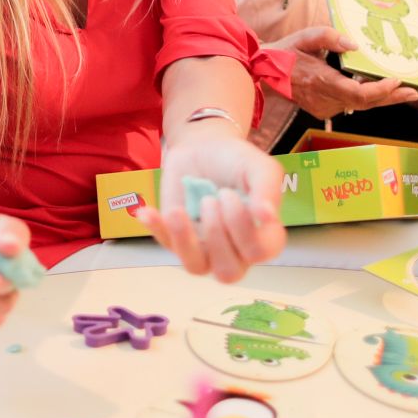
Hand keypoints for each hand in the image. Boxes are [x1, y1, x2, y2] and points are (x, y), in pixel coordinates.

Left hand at [139, 123, 286, 283]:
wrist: (203, 146)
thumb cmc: (236, 161)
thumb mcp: (259, 167)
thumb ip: (268, 189)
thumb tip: (267, 216)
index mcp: (261, 236)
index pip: (259, 253)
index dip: (244, 229)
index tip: (230, 194)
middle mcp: (235, 250)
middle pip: (229, 271)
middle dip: (217, 236)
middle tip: (210, 199)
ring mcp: (204, 248)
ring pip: (196, 267)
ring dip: (186, 240)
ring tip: (179, 210)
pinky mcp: (176, 238)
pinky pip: (166, 244)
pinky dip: (157, 229)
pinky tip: (148, 212)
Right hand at [272, 27, 417, 119]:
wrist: (263, 73)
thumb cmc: (285, 53)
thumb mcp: (306, 36)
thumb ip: (330, 37)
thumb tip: (355, 44)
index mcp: (321, 81)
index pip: (358, 94)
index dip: (380, 90)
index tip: (397, 81)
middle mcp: (325, 99)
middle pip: (365, 104)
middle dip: (391, 97)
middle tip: (414, 91)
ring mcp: (323, 107)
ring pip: (359, 106)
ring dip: (381, 98)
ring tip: (404, 91)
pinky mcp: (322, 110)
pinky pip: (349, 105)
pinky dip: (365, 99)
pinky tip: (378, 90)